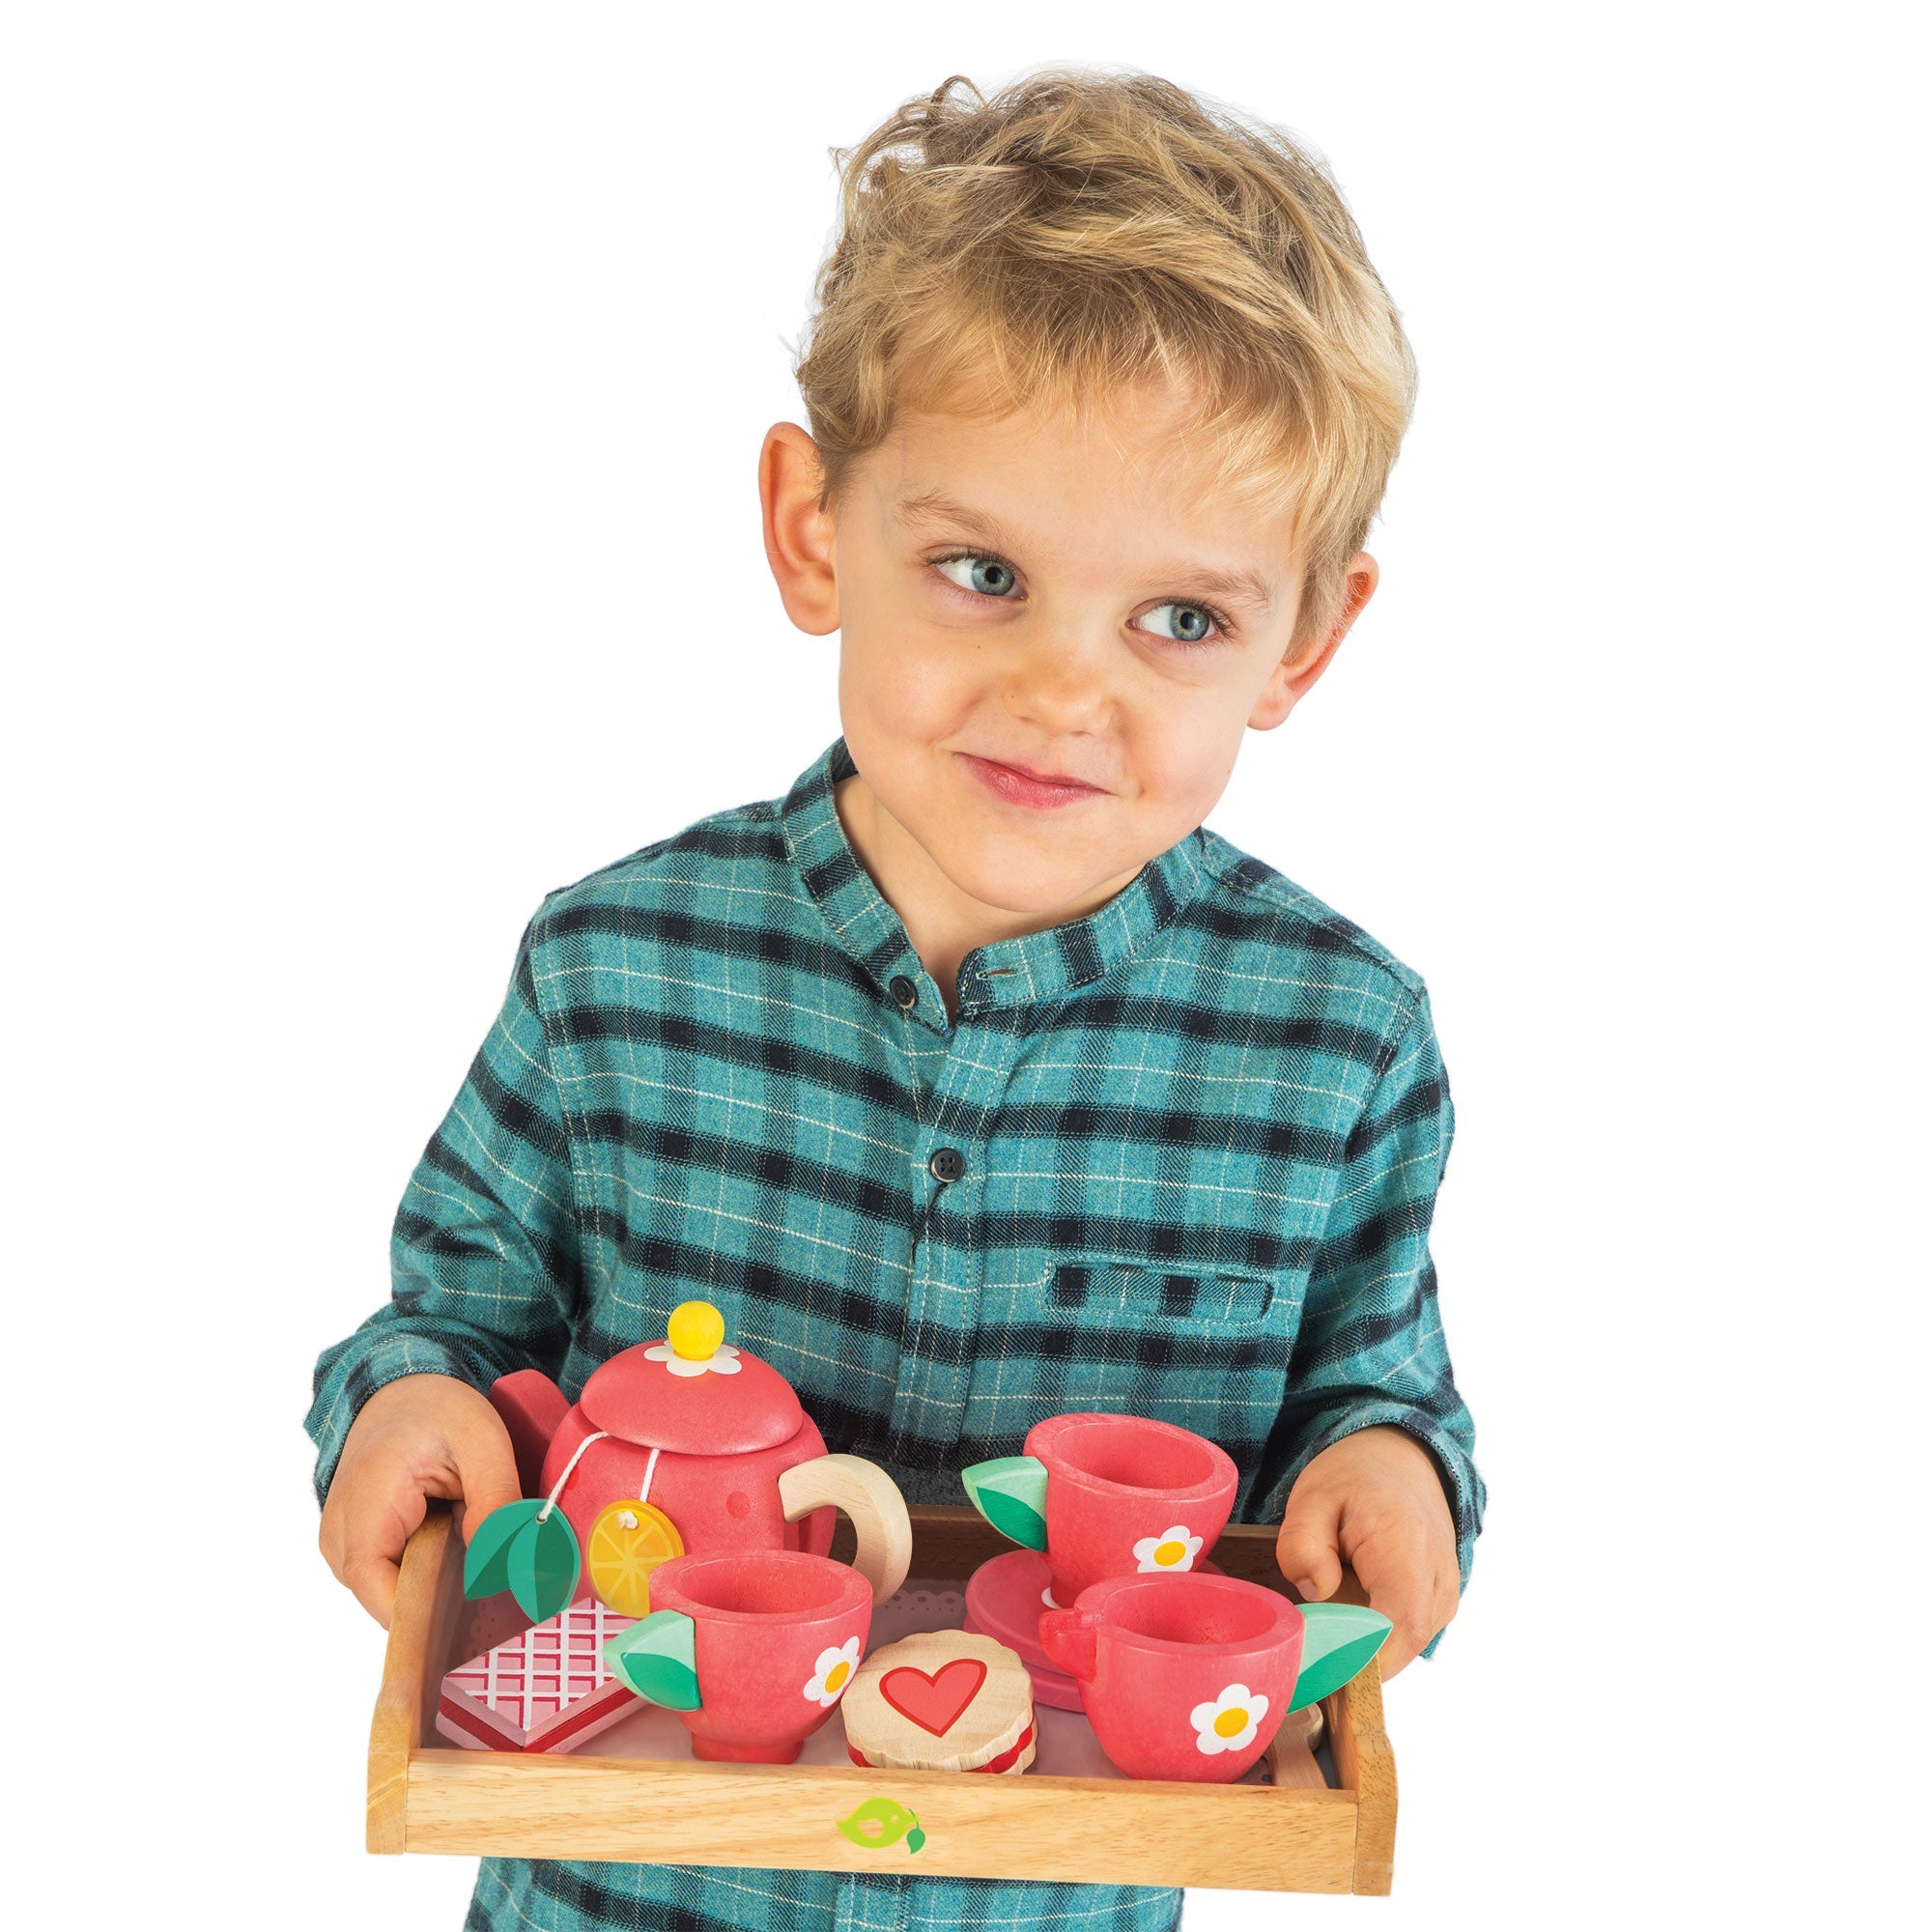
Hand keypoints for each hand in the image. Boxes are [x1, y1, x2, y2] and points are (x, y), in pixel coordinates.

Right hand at [317, 1372, 521, 1628]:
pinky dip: (427, 1573)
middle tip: (500, 1588)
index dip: (433, 1618)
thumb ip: (494, 1504)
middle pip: (393, 1604)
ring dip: (438, 1586)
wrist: (402, 1387)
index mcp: (366, 1512)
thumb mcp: (482, 1442)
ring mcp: (344, 1546)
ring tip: (479, 1557)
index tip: (484, 1619)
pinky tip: (458, 1550)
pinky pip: (393, 1579)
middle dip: (446, 1603)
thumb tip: (500, 1567)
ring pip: (395, 1595)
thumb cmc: (435, 1409)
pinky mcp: (358, 1546)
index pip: (386, 1597)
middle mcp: (341, 1540)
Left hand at [1274, 1425, 1459, 1678]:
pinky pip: (1406, 1636)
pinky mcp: (1441, 1603)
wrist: (1400, 1460)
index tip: (1317, 1662)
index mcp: (1407, 1547)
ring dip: (1364, 1644)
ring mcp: (1446, 1594)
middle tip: (1308, 1649)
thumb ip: (1303, 1544)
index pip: (1399, 1626)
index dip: (1360, 1656)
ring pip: (1403, 1647)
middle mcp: (1440, 1578)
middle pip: (1400, 1646)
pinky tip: (1350, 1611)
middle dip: (1353, 1657)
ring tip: (1329, 1616)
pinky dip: (1376, 1635)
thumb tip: (1316, 1593)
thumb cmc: (1355, 1478)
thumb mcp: (1311, 1497)